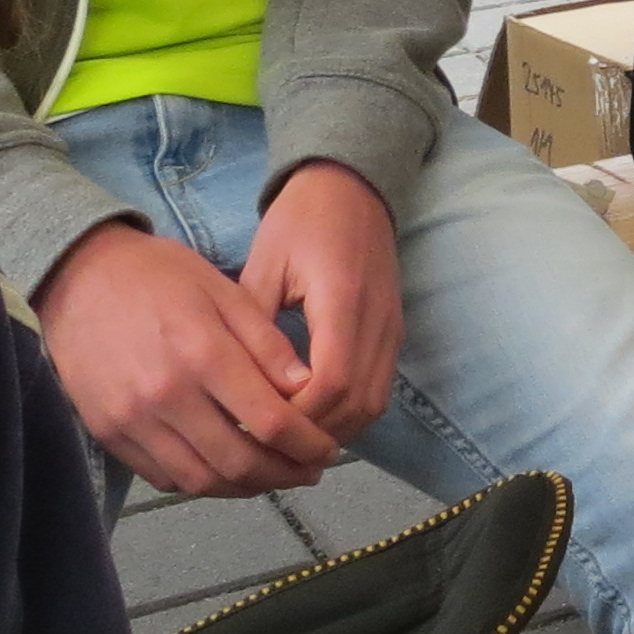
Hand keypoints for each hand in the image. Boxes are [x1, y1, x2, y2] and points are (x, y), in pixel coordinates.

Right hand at [32, 220, 339, 497]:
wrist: (78, 277)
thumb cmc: (160, 275)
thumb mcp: (224, 291)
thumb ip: (267, 343)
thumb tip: (307, 387)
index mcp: (202, 354)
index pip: (270, 421)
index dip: (308, 444)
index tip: (329, 449)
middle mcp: (165, 396)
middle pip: (239, 463)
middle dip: (285, 474)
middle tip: (310, 470)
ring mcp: (131, 421)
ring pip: (201, 481)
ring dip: (246, 487)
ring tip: (274, 475)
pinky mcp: (108, 434)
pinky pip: (164, 478)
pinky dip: (202, 482)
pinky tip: (226, 469)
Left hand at [238, 160, 404, 448]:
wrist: (351, 188)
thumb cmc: (299, 221)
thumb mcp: (264, 266)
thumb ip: (255, 327)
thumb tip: (239, 390)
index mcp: (341, 299)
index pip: (332, 382)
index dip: (298, 416)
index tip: (256, 424)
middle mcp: (376, 320)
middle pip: (357, 404)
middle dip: (313, 433)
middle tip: (267, 445)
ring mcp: (392, 329)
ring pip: (373, 404)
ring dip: (334, 429)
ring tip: (287, 438)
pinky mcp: (394, 333)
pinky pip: (379, 389)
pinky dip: (348, 412)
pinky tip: (313, 415)